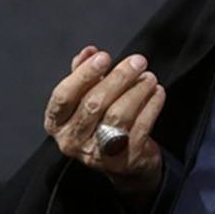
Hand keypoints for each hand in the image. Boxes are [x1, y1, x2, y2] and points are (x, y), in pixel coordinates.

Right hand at [43, 45, 166, 206]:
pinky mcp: (123, 159)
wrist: (124, 162)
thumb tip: (88, 51)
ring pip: (117, 115)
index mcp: (57, 123)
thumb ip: (83, 75)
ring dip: (137, 91)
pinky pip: (140, 126)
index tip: (104, 56)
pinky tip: (157, 92)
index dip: (83, 74)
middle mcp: (71, 141)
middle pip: (94, 103)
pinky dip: (151, 106)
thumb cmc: (101, 122)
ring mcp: (97, 153)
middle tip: (138, 61)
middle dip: (119, 78)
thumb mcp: (85, 99)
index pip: (63, 96)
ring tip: (150, 77)